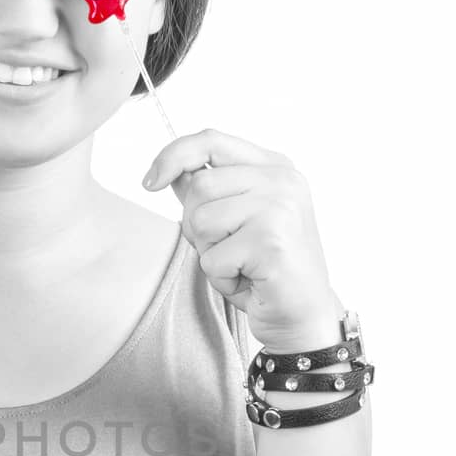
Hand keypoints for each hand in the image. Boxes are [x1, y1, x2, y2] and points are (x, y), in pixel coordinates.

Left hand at [143, 127, 340, 352]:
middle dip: (196, 225)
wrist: (304, 315)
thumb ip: (209, 192)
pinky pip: (212, 258)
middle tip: (225, 249)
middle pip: (200, 186)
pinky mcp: (271, 242)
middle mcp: (282, 180)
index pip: (211, 140)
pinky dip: (221, 278)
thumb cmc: (268, 270)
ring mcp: (279, 208)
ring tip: (240, 265)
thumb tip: (169, 171)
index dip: (173, 156)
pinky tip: (249, 281)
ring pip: (202, 221)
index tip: (151, 182)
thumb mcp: (237, 220)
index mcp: (275, 167)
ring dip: (209, 254)